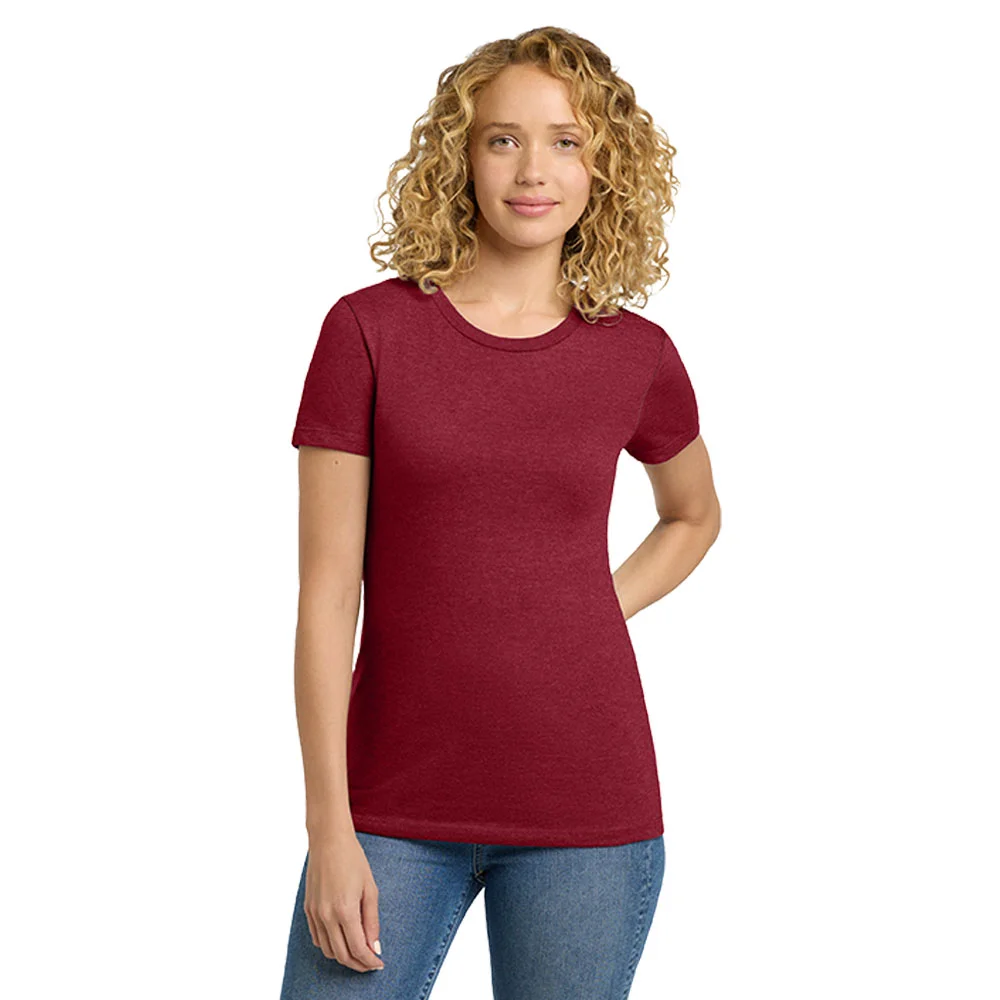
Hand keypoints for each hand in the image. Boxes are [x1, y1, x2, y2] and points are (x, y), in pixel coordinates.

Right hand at [303, 833, 384, 972]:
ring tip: (358, 953)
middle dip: (358, 964)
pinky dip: (329, 946)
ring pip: (327, 950)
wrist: (328, 840)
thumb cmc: (353, 860)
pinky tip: (341, 940)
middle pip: (341, 955)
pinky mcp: (307, 909)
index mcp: (345, 910)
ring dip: (343, 957)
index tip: (379, 964)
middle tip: (370, 964)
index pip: (357, 948)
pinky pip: (317, 938)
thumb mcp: (370, 889)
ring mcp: (315, 913)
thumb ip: (372, 920)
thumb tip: (374, 946)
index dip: (369, 961)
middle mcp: (326, 916)